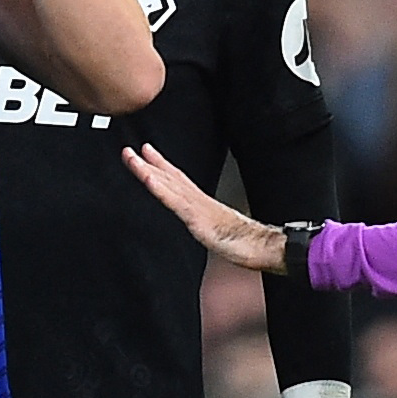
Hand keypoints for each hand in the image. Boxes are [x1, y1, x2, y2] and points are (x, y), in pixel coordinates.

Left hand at [122, 143, 286, 272]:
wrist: (264, 247)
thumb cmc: (247, 244)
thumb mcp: (222, 235)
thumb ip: (212, 227)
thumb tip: (209, 228)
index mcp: (203, 204)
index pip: (179, 180)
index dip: (163, 166)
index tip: (147, 153)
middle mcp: (199, 201)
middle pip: (171, 177)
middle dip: (150, 163)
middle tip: (132, 149)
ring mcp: (198, 208)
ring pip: (168, 185)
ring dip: (147, 170)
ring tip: (132, 157)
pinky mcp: (198, 219)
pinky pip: (175, 202)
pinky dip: (160, 188)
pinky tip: (148, 178)